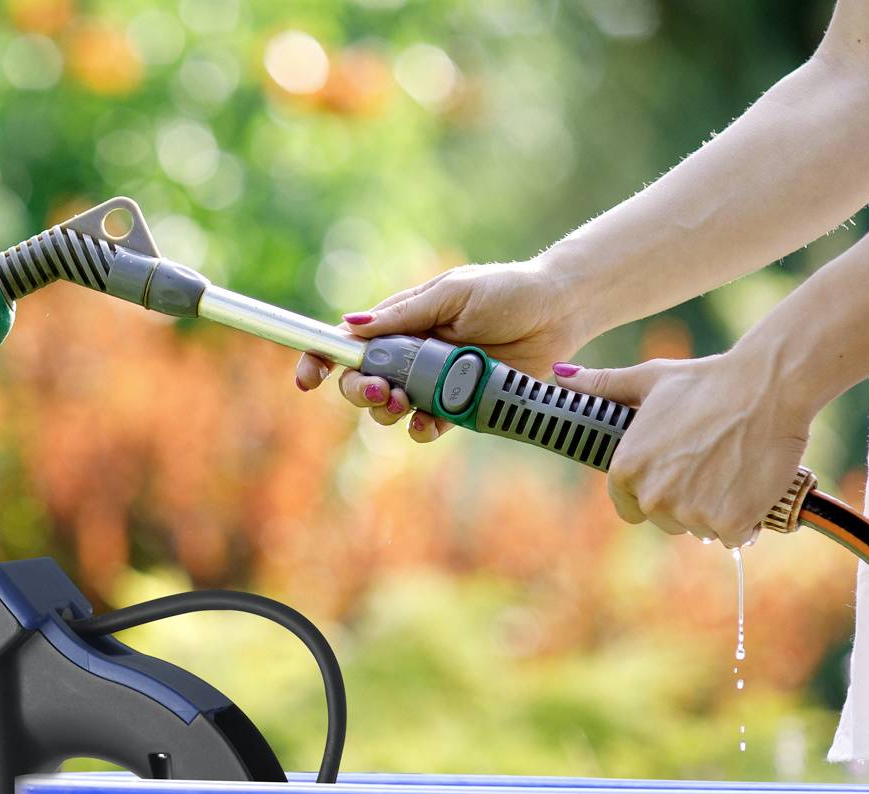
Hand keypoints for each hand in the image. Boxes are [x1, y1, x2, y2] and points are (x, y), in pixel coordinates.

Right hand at [293, 261, 593, 441]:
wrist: (560, 311)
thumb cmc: (507, 290)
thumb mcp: (452, 293)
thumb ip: (404, 314)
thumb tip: (351, 327)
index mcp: (400, 323)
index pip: (346, 343)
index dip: (319, 360)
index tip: (308, 379)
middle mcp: (409, 355)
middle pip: (360, 382)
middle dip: (359, 391)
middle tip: (380, 390)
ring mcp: (432, 383)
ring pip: (388, 409)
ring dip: (387, 412)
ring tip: (405, 403)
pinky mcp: (458, 406)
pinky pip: (426, 426)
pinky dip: (420, 428)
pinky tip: (428, 422)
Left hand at [555, 351, 811, 546]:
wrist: (769, 385)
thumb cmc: (708, 380)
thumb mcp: (649, 378)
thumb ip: (604, 385)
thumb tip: (559, 374)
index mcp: (626, 469)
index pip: (629, 506)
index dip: (654, 492)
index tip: (676, 474)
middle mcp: (652, 496)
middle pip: (666, 519)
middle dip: (687, 500)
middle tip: (713, 463)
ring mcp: (691, 512)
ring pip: (700, 528)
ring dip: (718, 509)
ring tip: (734, 468)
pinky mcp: (729, 522)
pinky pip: (734, 534)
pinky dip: (745, 518)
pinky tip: (753, 484)